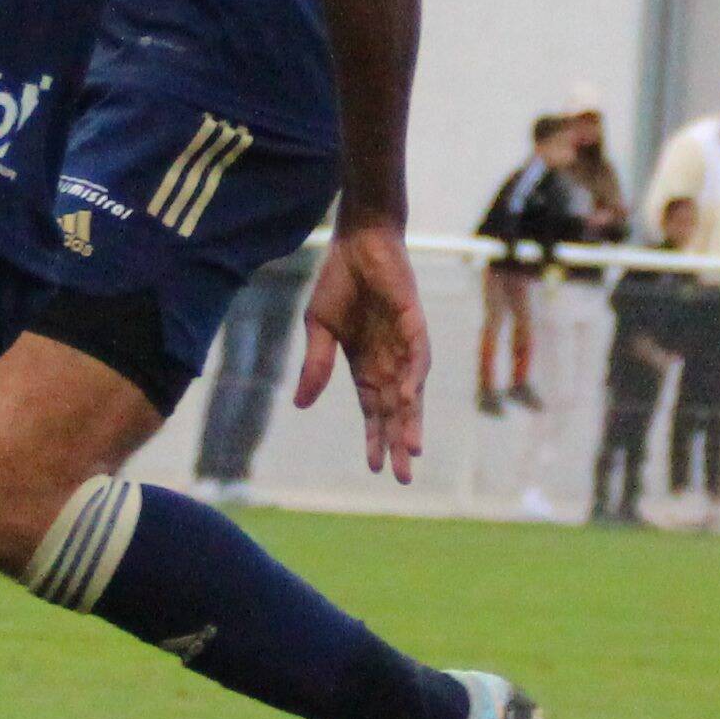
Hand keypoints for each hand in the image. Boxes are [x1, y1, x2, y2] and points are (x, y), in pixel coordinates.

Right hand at [291, 221, 428, 482]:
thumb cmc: (338, 280)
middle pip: (396, 409)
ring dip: (411, 420)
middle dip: (399, 442)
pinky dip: (414, 379)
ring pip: (411, 391)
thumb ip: (316, 367)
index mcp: (365, 362)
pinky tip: (409, 401)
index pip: (373, 409)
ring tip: (411, 451)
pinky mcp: (414, 322)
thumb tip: (301, 406)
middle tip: (404, 477)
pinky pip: (418, 356)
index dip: (375, 438)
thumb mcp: (318, 329)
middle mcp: (388, 359)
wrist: (357, 240)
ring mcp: (404, 343)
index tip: (374, 468)